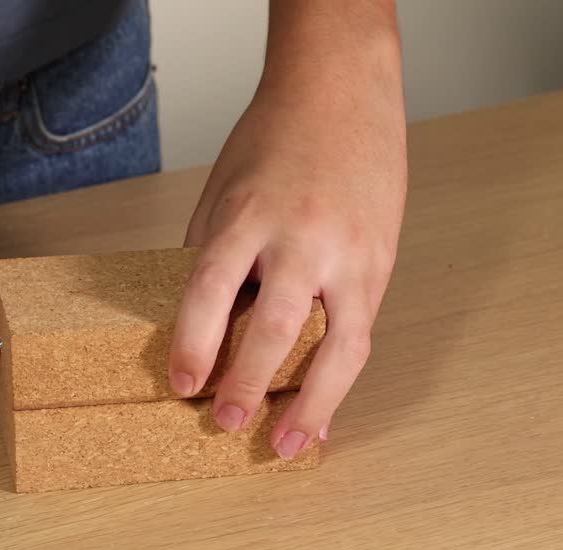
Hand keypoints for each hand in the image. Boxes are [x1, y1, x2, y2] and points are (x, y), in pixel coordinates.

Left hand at [168, 43, 406, 458]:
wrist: (341, 92)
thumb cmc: (272, 143)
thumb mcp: (222, 191)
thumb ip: (211, 257)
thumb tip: (199, 330)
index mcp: (250, 214)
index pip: (211, 289)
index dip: (193, 342)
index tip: (180, 384)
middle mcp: (304, 237)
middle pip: (275, 325)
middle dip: (249, 382)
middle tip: (224, 422)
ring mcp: (352, 253)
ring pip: (337, 344)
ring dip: (311, 402)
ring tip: (285, 444)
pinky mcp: (381, 264)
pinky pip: (361, 333)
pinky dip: (340, 378)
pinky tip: (322, 411)